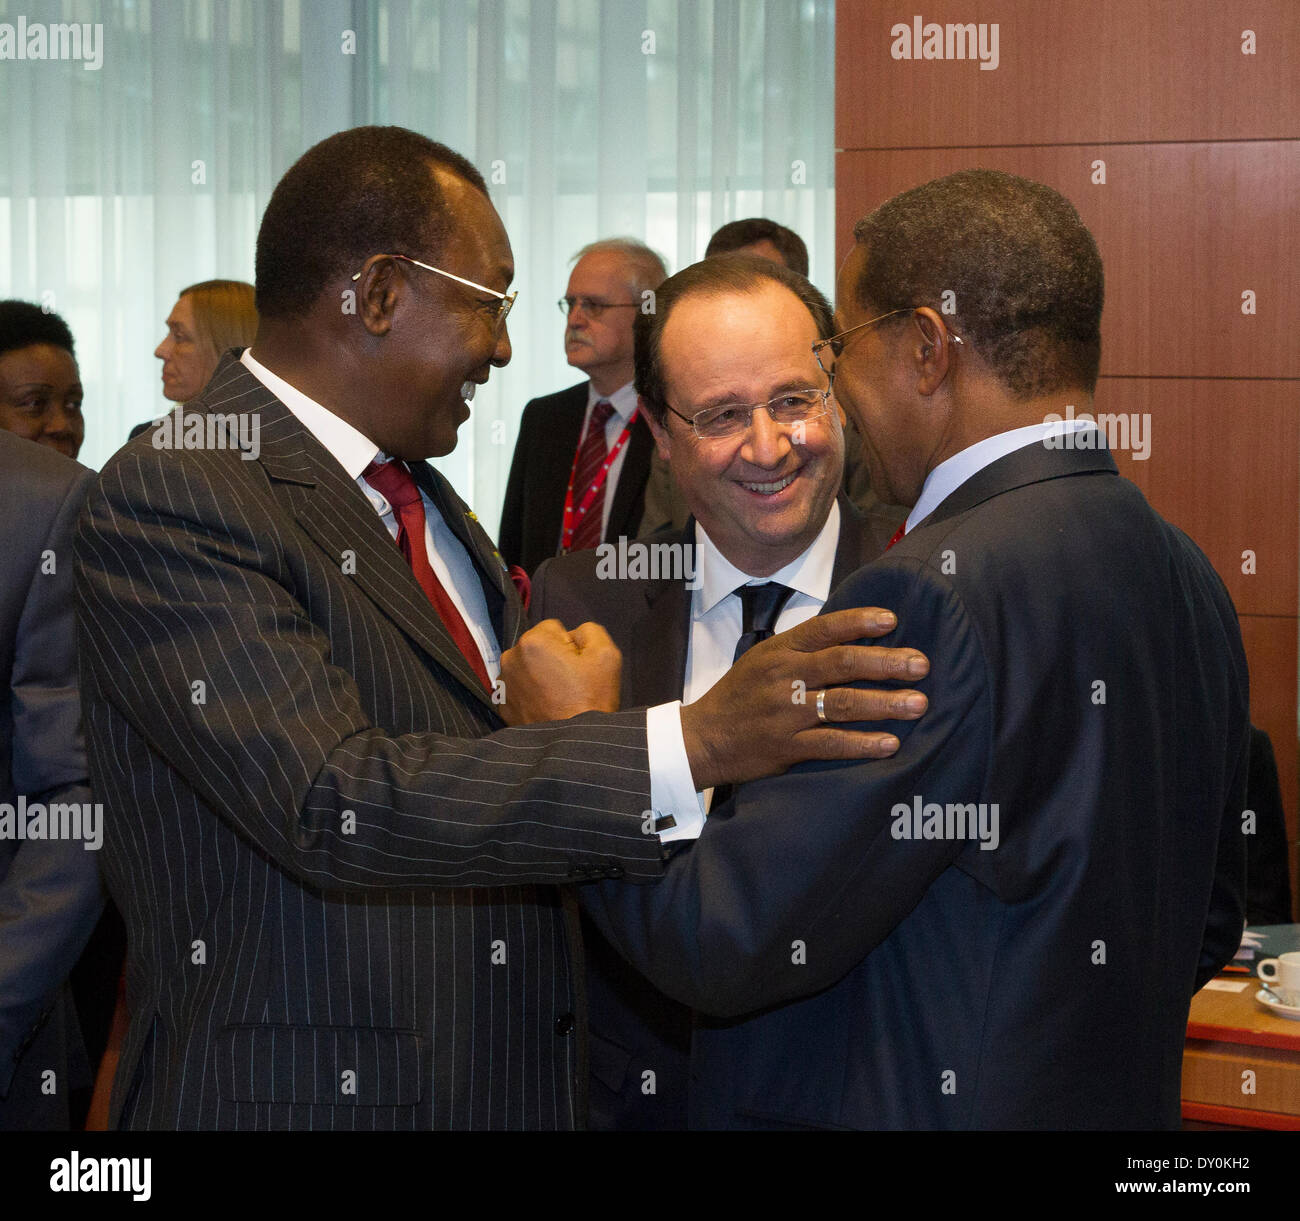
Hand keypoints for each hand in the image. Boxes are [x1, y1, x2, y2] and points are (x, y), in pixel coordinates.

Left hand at [498, 618, 621, 724]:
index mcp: (533, 642)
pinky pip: (519, 687)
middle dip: (552, 657)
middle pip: (538, 646)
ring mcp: (503, 683)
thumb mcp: (606, 654)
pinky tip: (546, 706)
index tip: (578, 667)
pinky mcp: (502, 705)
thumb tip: (573, 635)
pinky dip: (530, 693)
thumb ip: (589, 631)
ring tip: (558, 696)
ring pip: (527, 666)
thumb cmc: (591, 699)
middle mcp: (510, 658)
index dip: (571, 645)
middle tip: (570, 682)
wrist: (573, 745)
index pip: (554, 628)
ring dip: (540, 674)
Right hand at [679, 607, 928, 789]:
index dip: (859, 622)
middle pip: (842, 664)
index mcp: (780, 651)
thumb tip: (853, 635)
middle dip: (886, 663)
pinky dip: (862, 744)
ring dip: (885, 703)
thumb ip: (802, 649)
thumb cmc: (740, 696)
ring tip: (918, 704)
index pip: (824, 629)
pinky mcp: (787, 747)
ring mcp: (785, 713)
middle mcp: (784, 678)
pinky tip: (890, 744)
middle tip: (921, 665)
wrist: (702, 739)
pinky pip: (831, 744)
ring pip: (843, 704)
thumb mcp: (763, 660)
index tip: (892, 620)